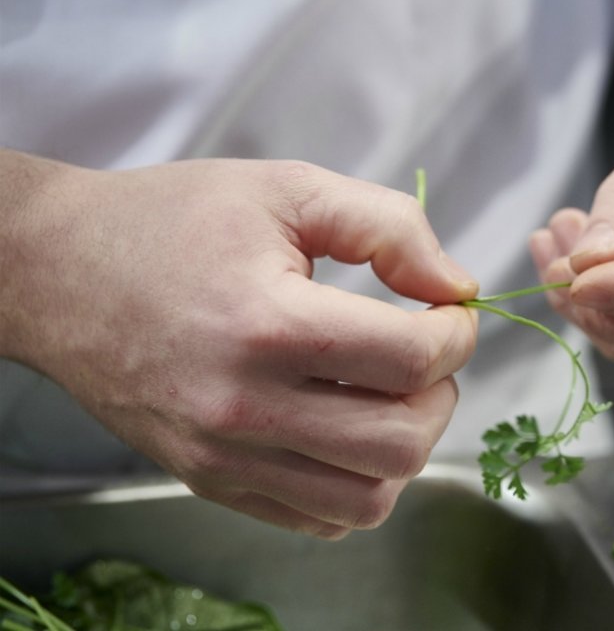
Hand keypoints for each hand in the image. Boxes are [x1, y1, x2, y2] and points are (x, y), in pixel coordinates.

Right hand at [0, 152, 477, 538]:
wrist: (60, 272)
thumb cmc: (172, 222)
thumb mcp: (287, 189)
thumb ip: (387, 228)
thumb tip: (457, 287)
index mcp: (266, 324)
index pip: (408, 360)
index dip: (456, 334)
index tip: (450, 312)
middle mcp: (243, 407)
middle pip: (399, 443)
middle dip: (441, 394)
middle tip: (427, 354)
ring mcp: (223, 456)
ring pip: (367, 499)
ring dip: (406, 447)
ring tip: (393, 394)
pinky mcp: (211, 481)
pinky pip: (319, 520)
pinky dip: (358, 485)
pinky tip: (349, 429)